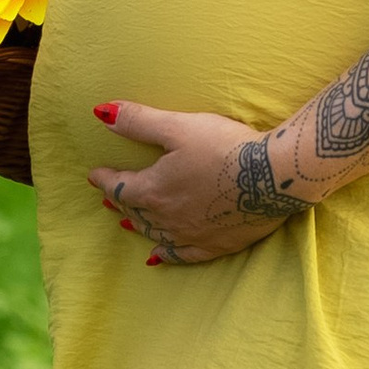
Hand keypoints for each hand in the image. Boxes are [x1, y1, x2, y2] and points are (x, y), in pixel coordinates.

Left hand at [88, 101, 300, 264]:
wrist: (274, 176)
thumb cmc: (225, 147)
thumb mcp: (178, 126)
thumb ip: (138, 122)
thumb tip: (101, 113)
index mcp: (154, 190)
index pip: (119, 187)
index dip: (104, 180)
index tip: (94, 175)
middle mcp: (167, 218)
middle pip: (135, 212)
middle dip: (120, 202)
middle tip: (110, 197)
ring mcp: (191, 235)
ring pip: (155, 233)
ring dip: (138, 226)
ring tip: (127, 223)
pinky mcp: (216, 244)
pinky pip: (182, 255)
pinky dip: (166, 254)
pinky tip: (158, 255)